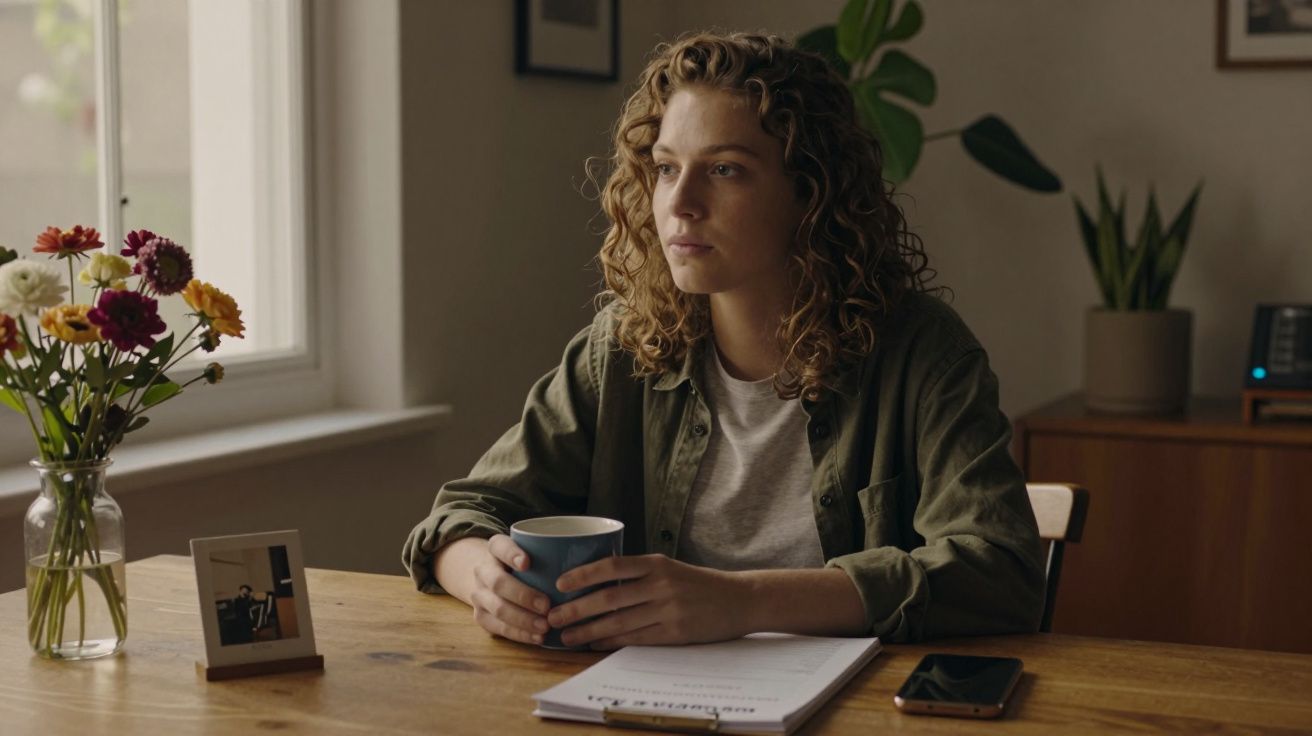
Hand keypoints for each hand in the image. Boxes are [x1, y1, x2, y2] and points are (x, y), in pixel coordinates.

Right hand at [468, 534, 551, 644]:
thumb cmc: (522, 565)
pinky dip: (520, 634)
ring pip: (498, 608)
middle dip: (523, 595)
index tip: (528, 562)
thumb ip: (549, 552)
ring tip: (546, 626)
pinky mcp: (481, 616)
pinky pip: (499, 628)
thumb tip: (589, 555)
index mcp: (495, 549)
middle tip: (547, 605)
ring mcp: (479, 595)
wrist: (490, 578)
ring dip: (523, 619)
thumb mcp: (530, 551)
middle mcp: (483, 570)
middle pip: (498, 582)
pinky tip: (538, 637)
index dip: (511, 554)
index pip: (500, 546)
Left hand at [547, 554, 750, 649]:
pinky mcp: (675, 634)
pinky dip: (612, 642)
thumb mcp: (670, 568)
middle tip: (552, 616)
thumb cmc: (699, 583)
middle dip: (576, 608)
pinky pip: (636, 639)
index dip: (583, 574)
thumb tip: (597, 583)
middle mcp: (661, 585)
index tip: (560, 582)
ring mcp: (668, 610)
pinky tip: (595, 645)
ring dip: (588, 631)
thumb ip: (639, 574)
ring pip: (619, 622)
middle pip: (609, 597)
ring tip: (567, 636)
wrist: (739, 599)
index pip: (612, 565)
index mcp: (657, 563)